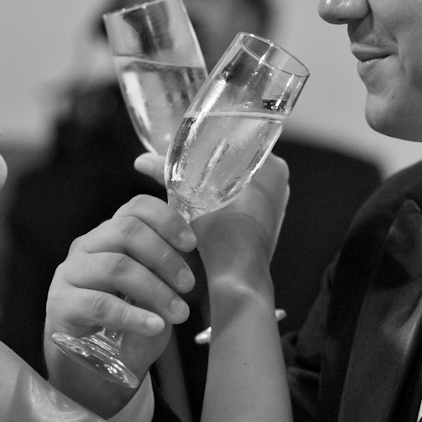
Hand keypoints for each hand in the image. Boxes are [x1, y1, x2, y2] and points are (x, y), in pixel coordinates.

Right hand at [44, 194, 198, 407]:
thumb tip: (182, 272)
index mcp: (111, 236)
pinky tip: (153, 326)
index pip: (135, 208)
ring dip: (155, 289)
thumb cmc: (125, 327)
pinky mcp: (62, 304)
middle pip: (127, 232)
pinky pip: (100, 304)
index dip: (166, 219)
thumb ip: (164, 278)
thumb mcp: (152, 298)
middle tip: (188, 285)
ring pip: (116, 266)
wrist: (91, 370)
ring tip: (178, 313)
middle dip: (165, 258)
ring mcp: (70, 273)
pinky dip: (132, 316)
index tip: (190, 244)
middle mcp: (87, 246)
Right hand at [131, 151, 287, 271]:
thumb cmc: (222, 240)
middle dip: (210, 162)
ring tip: (188, 181)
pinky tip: (201, 202)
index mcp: (271, 166)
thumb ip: (167, 175)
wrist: (237, 282)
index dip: (211, 141)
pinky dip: (221, 199)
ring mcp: (275, 202)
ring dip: (214, 181)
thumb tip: (142, 161)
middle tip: (183, 162)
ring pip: (237, 181)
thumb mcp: (190, 200)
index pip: (240, 138)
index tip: (189, 145)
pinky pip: (241, 200)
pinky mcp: (267, 221)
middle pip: (237, 160)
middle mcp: (279, 181)